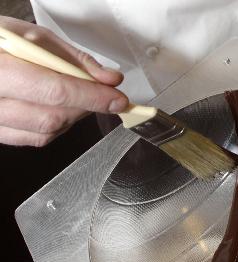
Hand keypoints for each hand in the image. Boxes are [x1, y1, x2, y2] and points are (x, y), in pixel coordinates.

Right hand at [0, 16, 127, 146]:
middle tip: (100, 94)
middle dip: (85, 107)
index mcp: (0, 68)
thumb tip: (110, 79)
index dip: (92, 97)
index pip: (56, 91)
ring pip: (46, 132)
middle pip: (52, 117)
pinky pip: (34, 138)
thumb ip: (75, 60)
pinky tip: (56, 108)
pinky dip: (55, 126)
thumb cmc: (2, 41)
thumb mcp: (37, 39)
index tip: (118, 99)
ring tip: (73, 95)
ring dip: (72, 116)